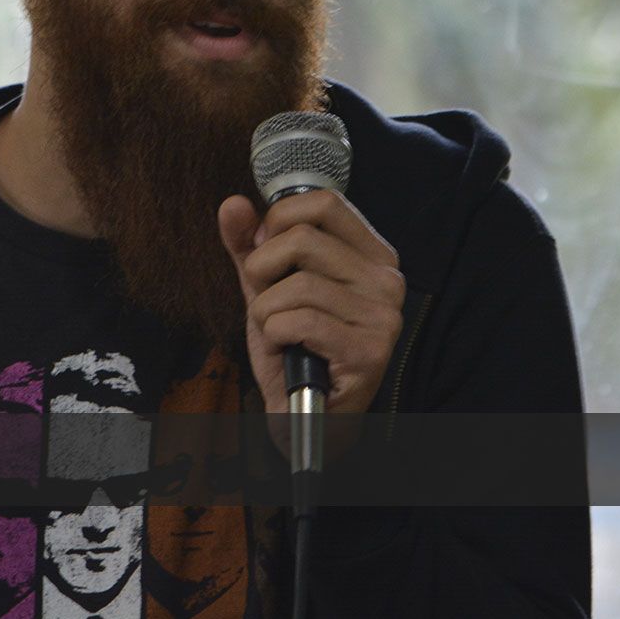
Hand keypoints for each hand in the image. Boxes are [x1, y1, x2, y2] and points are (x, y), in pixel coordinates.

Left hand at [219, 189, 405, 417]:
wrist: (306, 415)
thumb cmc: (294, 348)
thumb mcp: (267, 287)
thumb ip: (250, 245)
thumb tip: (233, 205)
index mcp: (372, 256)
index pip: (324, 203)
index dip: (278, 222)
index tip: (266, 254)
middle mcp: (387, 280)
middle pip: (302, 238)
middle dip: (263, 270)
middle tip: (269, 303)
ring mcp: (383, 316)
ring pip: (296, 284)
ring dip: (267, 311)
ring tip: (280, 333)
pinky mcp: (369, 351)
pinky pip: (298, 321)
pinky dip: (276, 335)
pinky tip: (288, 350)